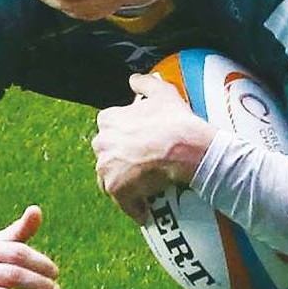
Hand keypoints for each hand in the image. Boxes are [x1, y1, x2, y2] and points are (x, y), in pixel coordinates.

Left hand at [92, 72, 216, 223]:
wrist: (186, 147)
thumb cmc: (174, 119)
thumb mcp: (162, 92)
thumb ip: (144, 83)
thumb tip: (133, 80)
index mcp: (108, 119)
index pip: (109, 129)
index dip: (124, 136)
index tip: (138, 142)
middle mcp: (101, 143)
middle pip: (107, 155)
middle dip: (120, 160)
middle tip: (143, 163)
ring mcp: (106, 167)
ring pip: (110, 179)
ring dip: (124, 183)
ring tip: (144, 186)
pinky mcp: (116, 189)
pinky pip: (123, 202)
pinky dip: (134, 206)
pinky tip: (146, 208)